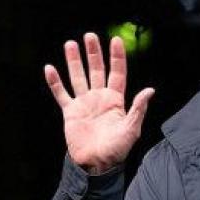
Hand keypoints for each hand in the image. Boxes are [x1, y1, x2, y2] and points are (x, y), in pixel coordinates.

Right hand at [44, 33, 154, 172]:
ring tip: (70, 43)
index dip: (116, 57)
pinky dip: (55, 82)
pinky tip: (50, 68)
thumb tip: (150, 90)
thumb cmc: (117, 149)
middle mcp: (99, 98)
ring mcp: (84, 104)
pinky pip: (61, 94)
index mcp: (116, 100)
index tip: (116, 40)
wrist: (96, 164)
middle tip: (89, 35)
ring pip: (78, 77)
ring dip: (74, 61)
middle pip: (96, 70)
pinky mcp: (70, 112)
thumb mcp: (132, 128)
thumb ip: (138, 108)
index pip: (117, 73)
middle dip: (93, 53)